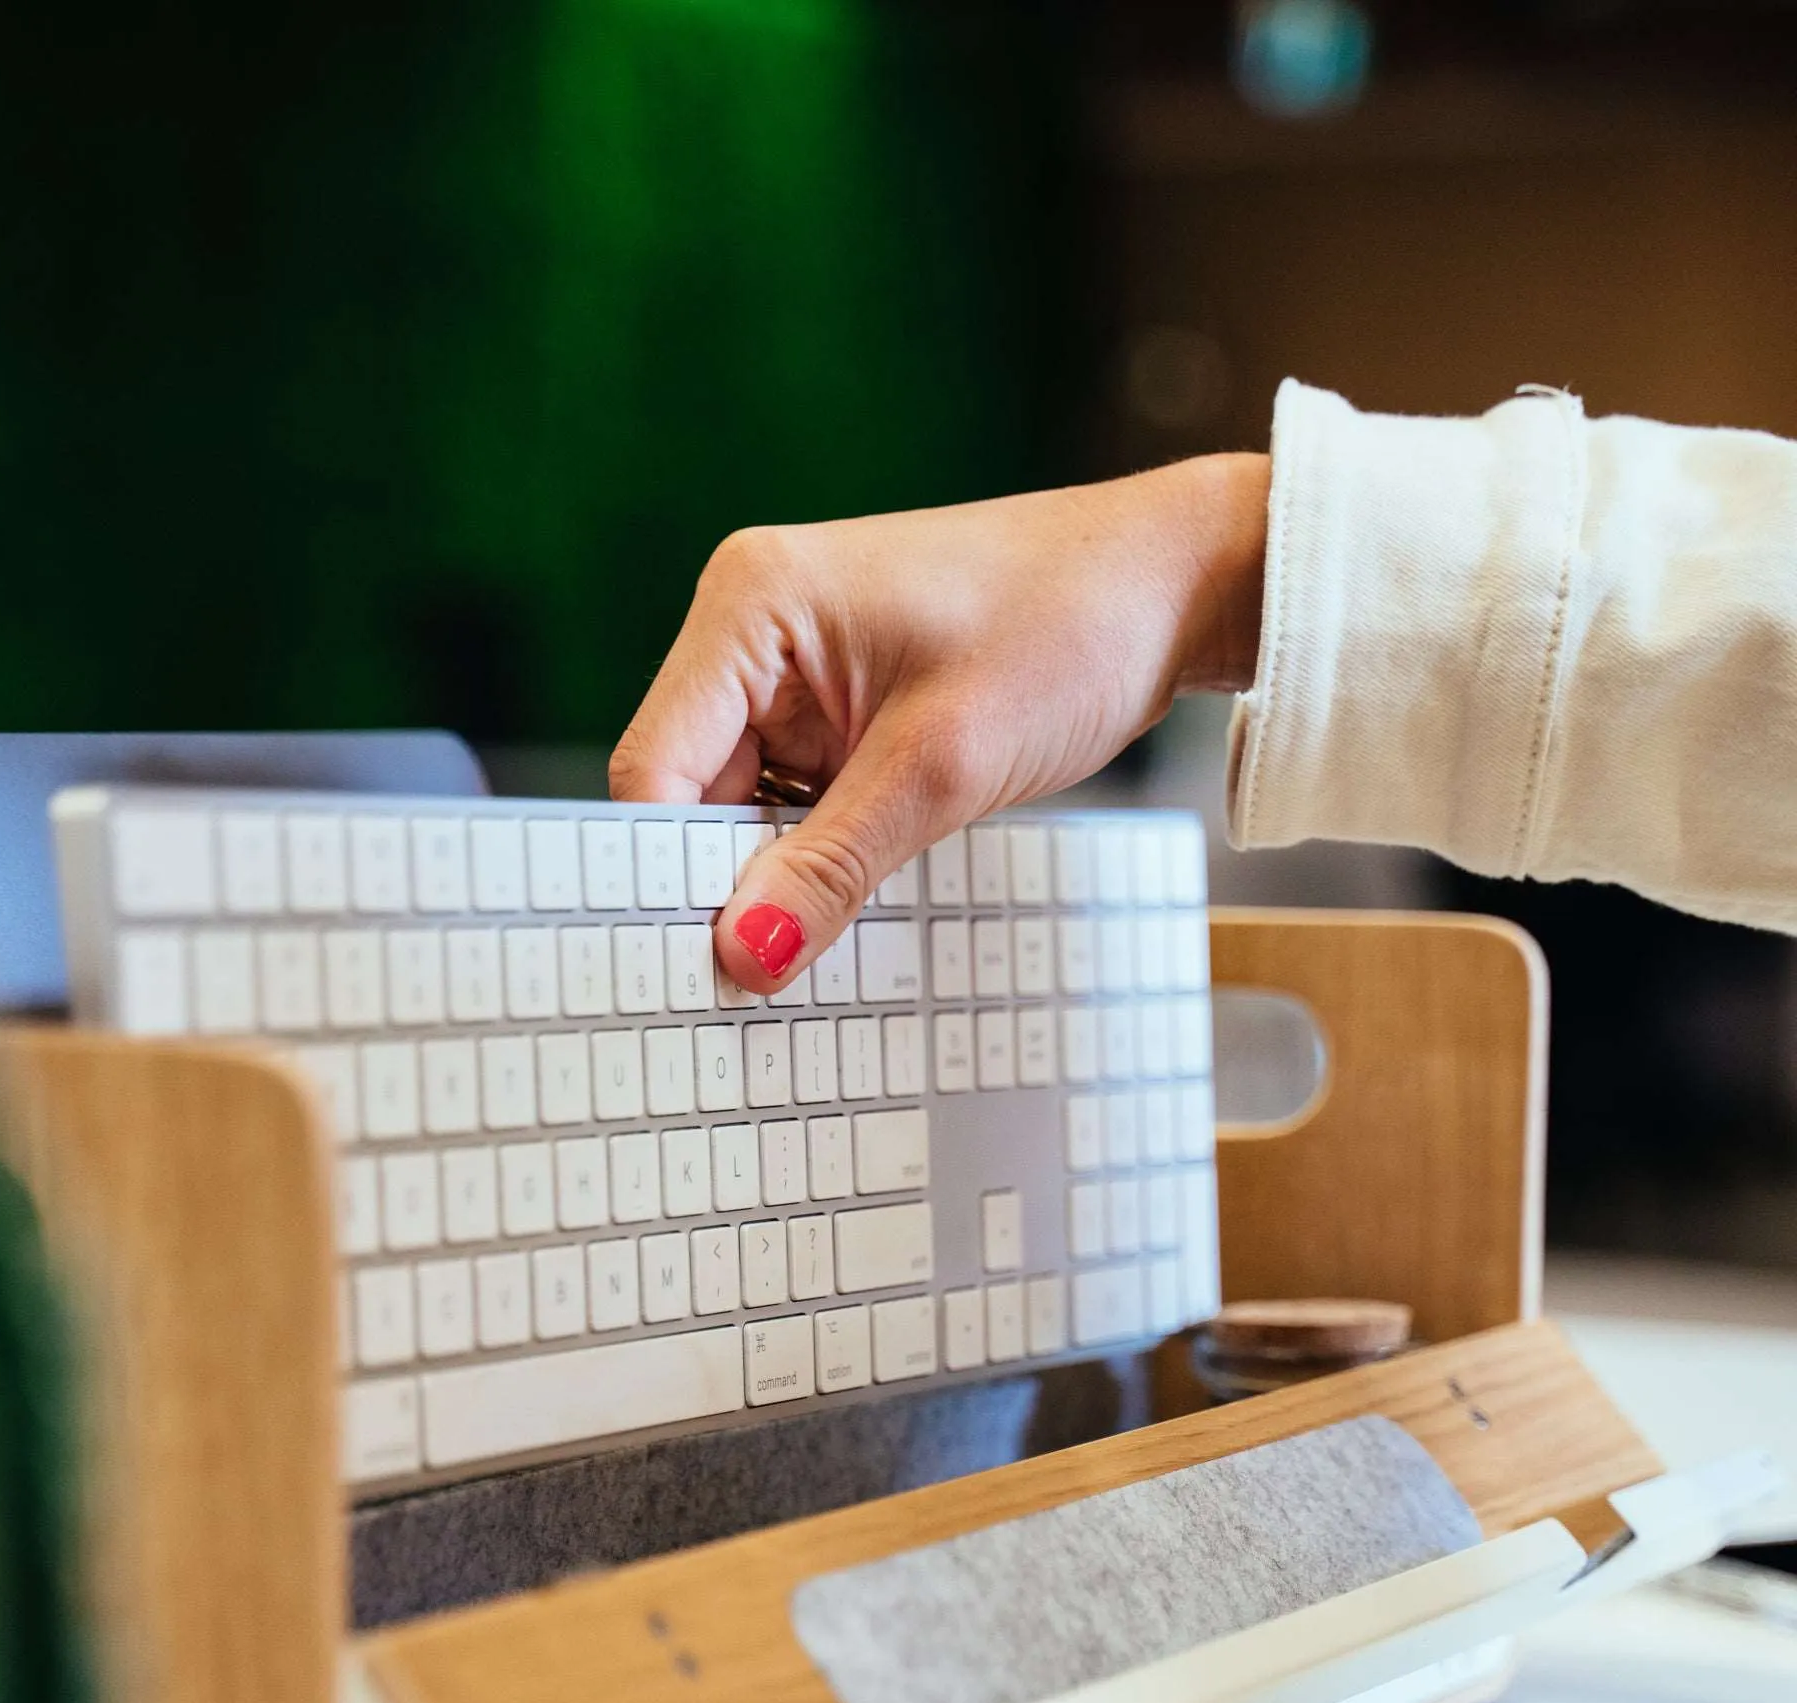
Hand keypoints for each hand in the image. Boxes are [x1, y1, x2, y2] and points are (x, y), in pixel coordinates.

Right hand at [609, 454, 1268, 991]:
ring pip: (742, 813)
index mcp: (750, 605)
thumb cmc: (1070, 628)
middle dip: (724, 884)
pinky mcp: (839, 711)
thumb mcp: (943, 767)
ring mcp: (795, 673)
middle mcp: (752, 631)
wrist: (1173, 586)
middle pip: (690, 797)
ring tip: (810, 950)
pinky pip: (796, 807)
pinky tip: (841, 907)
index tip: (692, 969)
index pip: (657, 769)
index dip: (666, 875)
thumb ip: (830, 869)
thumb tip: (742, 959)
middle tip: (750, 989)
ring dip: (777, 879)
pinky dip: (816, 860)